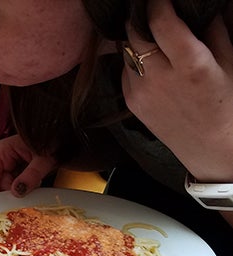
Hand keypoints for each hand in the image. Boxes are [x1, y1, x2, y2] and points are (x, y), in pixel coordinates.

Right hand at [0, 135, 57, 195]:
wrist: (61, 139)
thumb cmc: (52, 140)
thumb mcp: (43, 159)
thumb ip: (31, 175)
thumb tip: (18, 191)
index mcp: (0, 151)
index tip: (5, 203)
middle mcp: (1, 159)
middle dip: (12, 192)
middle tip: (29, 189)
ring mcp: (8, 167)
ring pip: (7, 189)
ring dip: (21, 191)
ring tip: (36, 182)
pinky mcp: (16, 173)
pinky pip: (15, 187)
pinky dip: (25, 189)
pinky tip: (35, 182)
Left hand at [121, 0, 232, 181]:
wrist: (210, 148)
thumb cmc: (227, 105)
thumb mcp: (230, 63)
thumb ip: (213, 31)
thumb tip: (201, 7)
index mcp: (190, 65)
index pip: (161, 22)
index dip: (156, 3)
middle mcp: (160, 78)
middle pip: (135, 34)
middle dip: (141, 17)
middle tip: (151, 11)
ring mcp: (140, 92)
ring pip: (127, 51)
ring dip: (137, 40)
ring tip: (155, 40)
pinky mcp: (131, 103)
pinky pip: (126, 71)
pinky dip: (135, 62)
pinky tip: (152, 65)